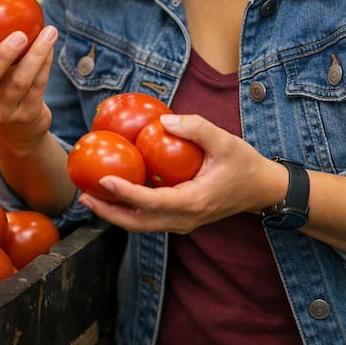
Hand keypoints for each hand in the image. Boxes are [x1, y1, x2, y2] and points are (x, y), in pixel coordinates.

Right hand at [0, 17, 59, 151]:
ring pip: (19, 82)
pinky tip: (51, 43)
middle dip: (2, 55)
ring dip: (36, 55)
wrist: (17, 127)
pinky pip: (38, 85)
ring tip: (48, 31)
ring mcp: (2, 112)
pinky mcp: (25, 115)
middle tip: (20, 34)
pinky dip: (46, 62)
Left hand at [77, 113, 280, 232]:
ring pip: (141, 224)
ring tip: (90, 196)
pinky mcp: (180, 218)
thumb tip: (162, 120)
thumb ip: (196, 128)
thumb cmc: (244, 164)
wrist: (261, 189)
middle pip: (138, 223)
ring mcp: (182, 222)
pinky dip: (128, 209)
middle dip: (108, 212)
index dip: (126, 193)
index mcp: (194, 202)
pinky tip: (114, 191)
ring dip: (114, 213)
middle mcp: (185, 219)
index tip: (104, 179)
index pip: (152, 203)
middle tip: (83, 196)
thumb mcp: (225, 141)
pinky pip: (149, 218)